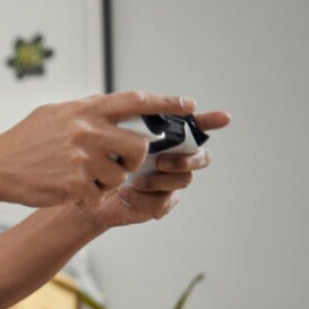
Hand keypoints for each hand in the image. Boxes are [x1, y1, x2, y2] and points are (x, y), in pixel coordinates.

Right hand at [0, 91, 197, 207]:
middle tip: (118, 161)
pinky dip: (88, 195)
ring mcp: (82, 158)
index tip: (188, 106)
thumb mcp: (55, 114)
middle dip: (134, 158)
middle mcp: (86, 131)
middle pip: (138, 146)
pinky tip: (68, 188)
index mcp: (85, 110)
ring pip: (120, 175)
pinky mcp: (75, 185)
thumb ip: (87, 111)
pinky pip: (99, 193)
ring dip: (107, 180)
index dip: (166, 104)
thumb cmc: (24, 140)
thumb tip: (117, 107)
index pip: (136, 102)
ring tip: (80, 176)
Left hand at [83, 110, 231, 227]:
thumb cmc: (97, 158)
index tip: (223, 117)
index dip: (210, 121)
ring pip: (183, 180)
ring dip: (161, 180)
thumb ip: (127, 121)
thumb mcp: (107, 135)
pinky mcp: (159, 203)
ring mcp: (169, 182)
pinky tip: (126, 195)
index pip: (195, 127)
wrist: (84, 189)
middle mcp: (174, 158)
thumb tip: (142, 105)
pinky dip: (144, 199)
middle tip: (161, 161)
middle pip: (200, 157)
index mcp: (166, 138)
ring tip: (135, 180)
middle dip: (186, 159)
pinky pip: (164, 202)